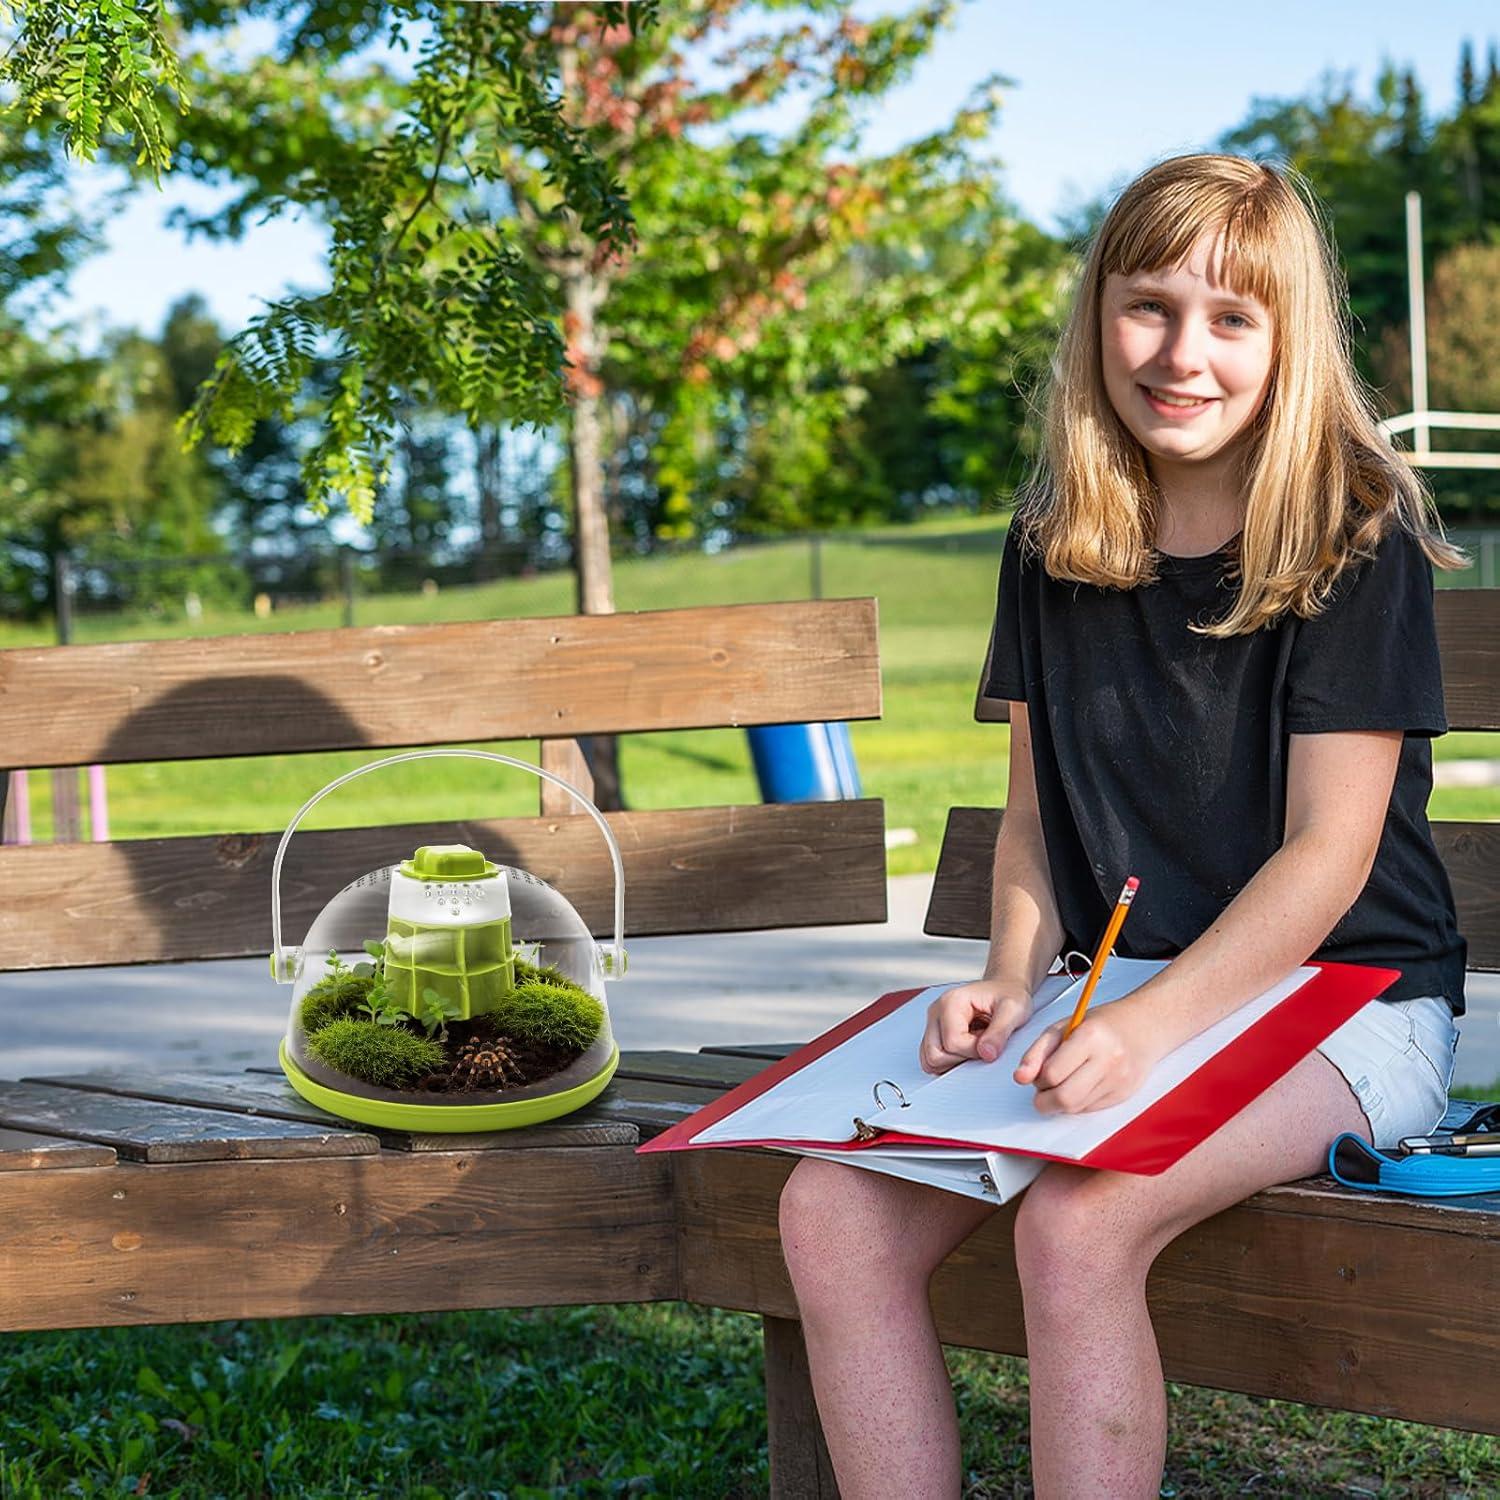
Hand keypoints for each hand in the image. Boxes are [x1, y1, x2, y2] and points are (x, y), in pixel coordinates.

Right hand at [920, 978, 1031, 1074]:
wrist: (1005, 990)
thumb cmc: (1009, 995)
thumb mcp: (1013, 1010)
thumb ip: (999, 1032)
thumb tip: (986, 1054)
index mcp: (951, 1002)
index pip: (952, 1043)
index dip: (974, 1051)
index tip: (989, 1042)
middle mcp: (936, 1012)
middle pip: (935, 1055)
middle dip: (962, 1058)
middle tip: (981, 1044)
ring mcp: (933, 1024)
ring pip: (931, 1060)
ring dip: (955, 1061)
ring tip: (974, 1045)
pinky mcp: (934, 1034)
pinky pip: (933, 1060)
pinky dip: (950, 1062)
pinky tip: (967, 1049)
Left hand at [1012, 1003, 1161, 1113]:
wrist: (1143, 1027)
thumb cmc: (1098, 1024)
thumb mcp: (1061, 1027)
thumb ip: (1037, 1052)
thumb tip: (1020, 1078)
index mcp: (1089, 1037)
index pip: (1052, 1074)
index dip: (1037, 1078)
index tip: (1037, 1074)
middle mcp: (1108, 1060)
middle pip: (1064, 1098)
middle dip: (1045, 1100)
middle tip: (1043, 1088)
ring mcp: (1119, 1080)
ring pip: (1076, 1108)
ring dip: (1060, 1102)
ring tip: (1062, 1083)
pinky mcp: (1124, 1094)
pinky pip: (1090, 1110)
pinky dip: (1077, 1103)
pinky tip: (1080, 1085)